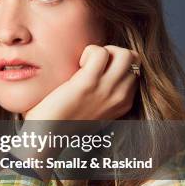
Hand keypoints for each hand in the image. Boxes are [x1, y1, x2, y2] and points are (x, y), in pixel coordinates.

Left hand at [24, 45, 140, 120]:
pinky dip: (89, 51)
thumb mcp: (94, 110)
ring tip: (87, 63)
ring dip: (104, 50)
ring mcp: (107, 90)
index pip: (135, 71)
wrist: (48, 135)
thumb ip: (104, 95)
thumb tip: (101, 75)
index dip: (116, 63)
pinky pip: (100, 53)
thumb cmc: (64, 120)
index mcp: (124, 103)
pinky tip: (78, 64)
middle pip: (134, 59)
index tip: (98, 70)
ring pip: (124, 53)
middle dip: (114, 53)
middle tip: (93, 63)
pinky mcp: (88, 83)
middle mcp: (120, 97)